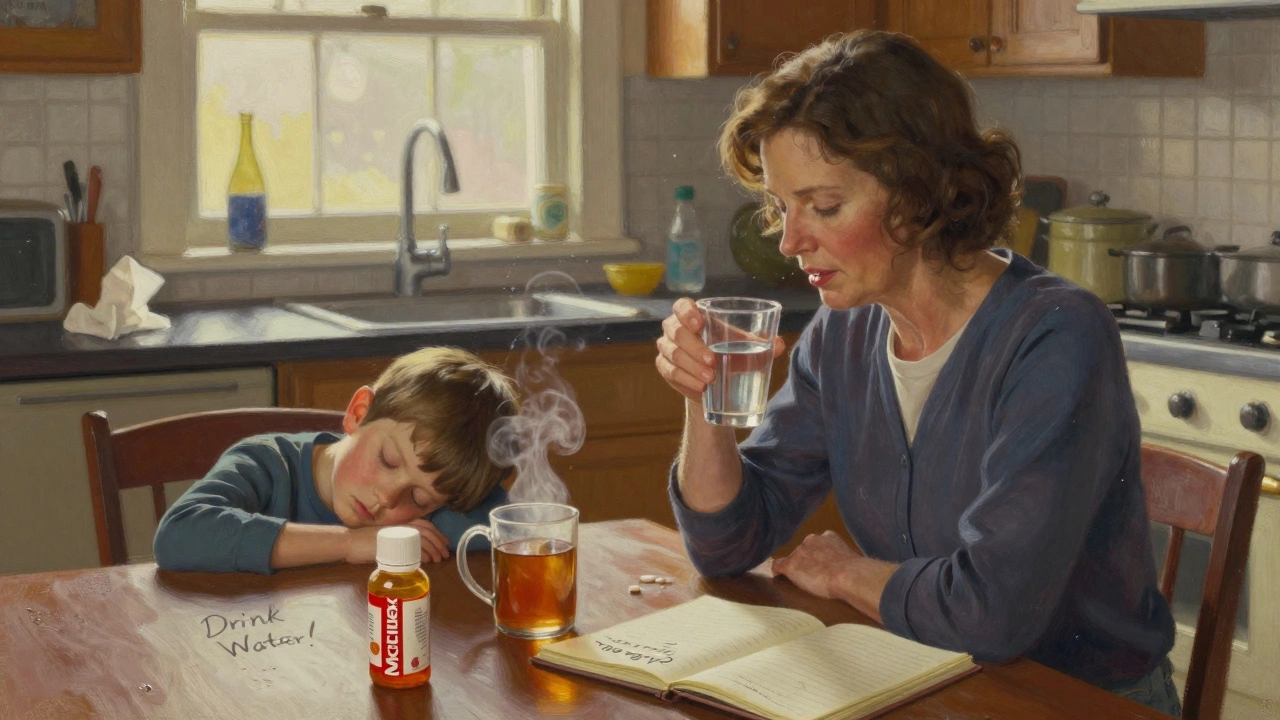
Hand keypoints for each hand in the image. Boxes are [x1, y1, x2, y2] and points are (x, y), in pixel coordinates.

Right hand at [343, 520, 450, 564]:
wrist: (348, 543)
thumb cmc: (364, 542)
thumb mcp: (385, 538)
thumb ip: (399, 541)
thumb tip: (414, 551)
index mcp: (400, 524)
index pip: (424, 525)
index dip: (437, 533)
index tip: (444, 542)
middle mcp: (400, 527)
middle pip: (426, 531)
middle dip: (439, 542)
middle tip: (445, 553)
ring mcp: (396, 535)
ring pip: (422, 539)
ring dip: (433, 549)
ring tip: (439, 559)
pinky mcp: (391, 544)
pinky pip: (411, 548)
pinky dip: (422, 554)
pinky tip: (427, 560)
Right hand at [655, 298, 786, 402]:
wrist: (716, 381)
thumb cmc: (730, 353)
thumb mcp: (746, 346)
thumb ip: (761, 343)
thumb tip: (779, 344)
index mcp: (693, 314)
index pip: (682, 306)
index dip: (687, 313)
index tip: (700, 324)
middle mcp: (675, 327)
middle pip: (676, 332)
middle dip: (694, 348)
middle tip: (713, 362)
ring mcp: (667, 347)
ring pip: (673, 354)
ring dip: (691, 367)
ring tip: (711, 379)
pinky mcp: (664, 366)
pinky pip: (670, 372)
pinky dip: (686, 380)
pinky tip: (701, 387)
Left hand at [770, 531, 859, 599]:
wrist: (848, 575)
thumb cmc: (855, 572)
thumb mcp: (851, 559)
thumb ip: (843, 559)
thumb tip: (847, 568)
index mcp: (828, 537)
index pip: (817, 544)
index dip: (818, 555)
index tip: (822, 565)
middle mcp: (811, 540)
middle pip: (804, 550)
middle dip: (807, 561)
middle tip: (815, 576)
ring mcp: (800, 552)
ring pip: (793, 559)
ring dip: (797, 568)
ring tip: (804, 581)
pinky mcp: (791, 565)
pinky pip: (777, 565)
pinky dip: (776, 570)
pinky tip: (775, 575)